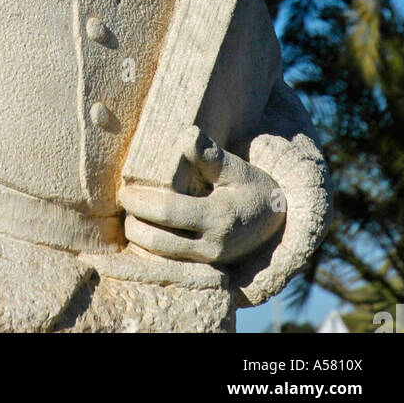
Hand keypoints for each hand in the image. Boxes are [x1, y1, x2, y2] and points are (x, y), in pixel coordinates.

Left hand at [118, 125, 284, 265]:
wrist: (277, 220)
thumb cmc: (251, 187)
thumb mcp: (236, 168)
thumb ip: (210, 156)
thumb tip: (187, 134)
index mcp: (219, 217)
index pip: (167, 212)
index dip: (141, 202)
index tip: (126, 191)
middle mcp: (213, 245)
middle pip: (158, 241)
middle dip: (134, 224)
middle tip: (126, 203)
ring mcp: (210, 261)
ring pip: (162, 258)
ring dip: (141, 240)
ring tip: (132, 217)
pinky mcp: (207, 268)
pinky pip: (172, 266)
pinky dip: (154, 252)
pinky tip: (146, 233)